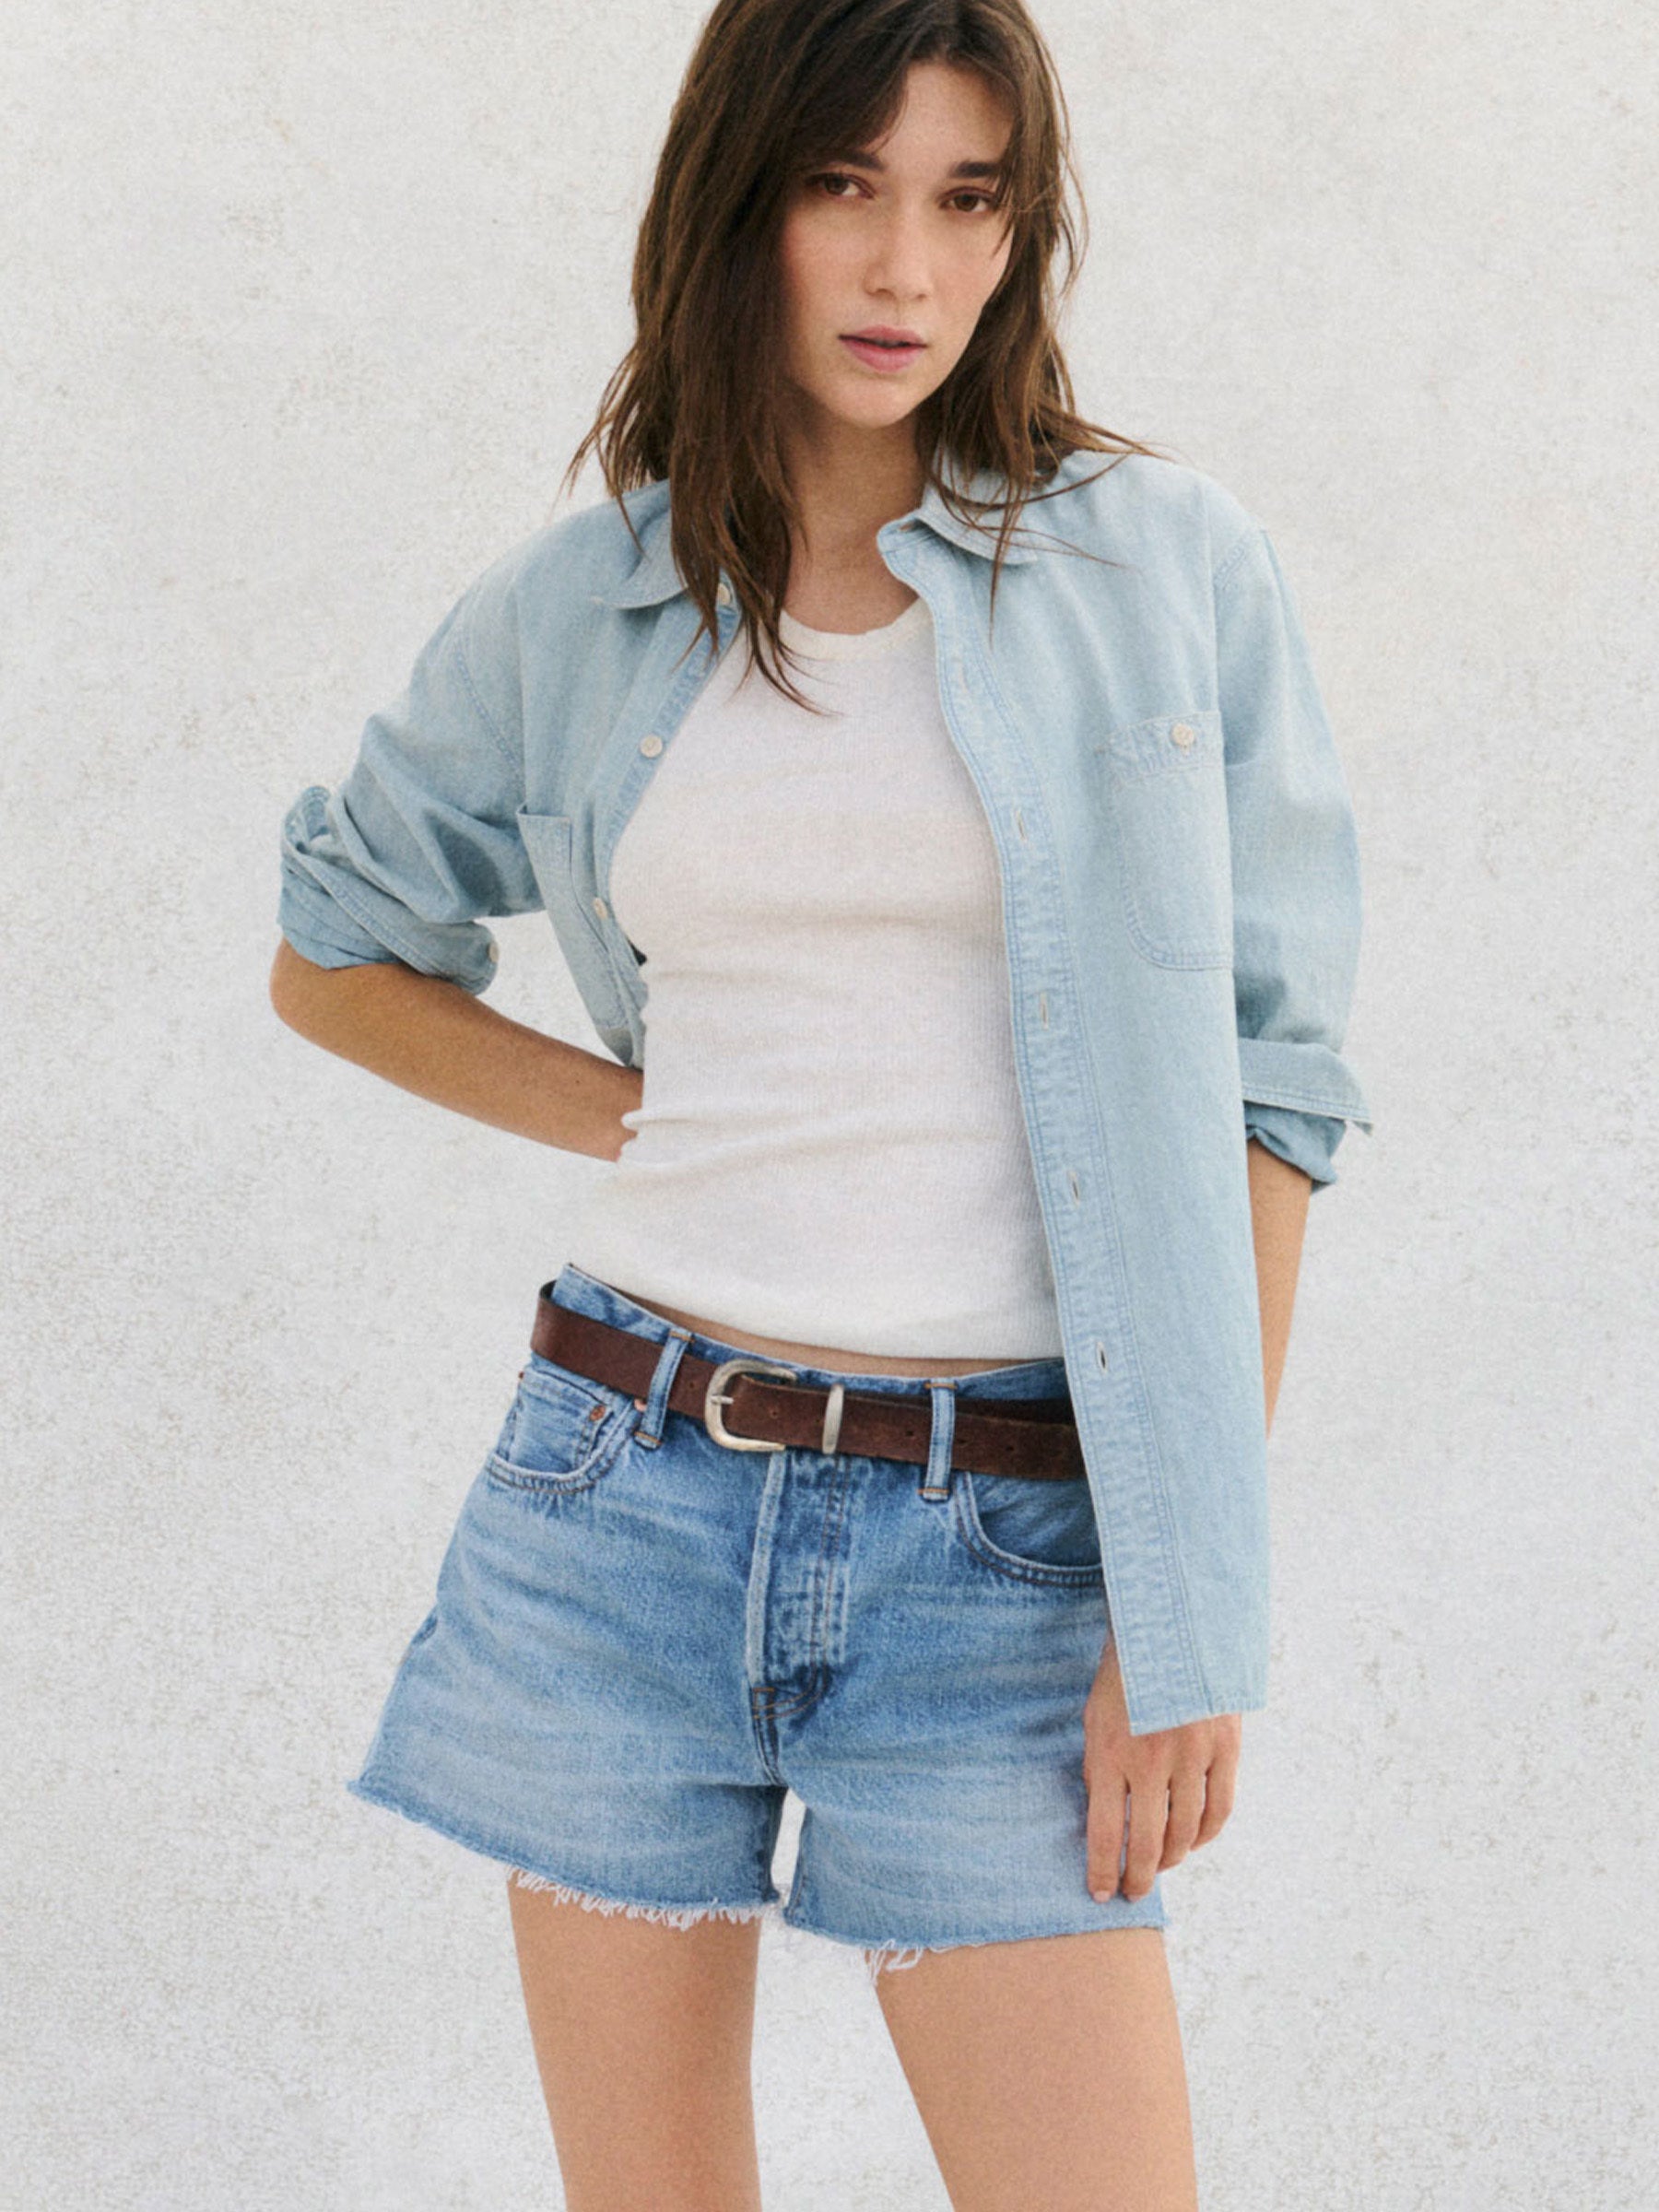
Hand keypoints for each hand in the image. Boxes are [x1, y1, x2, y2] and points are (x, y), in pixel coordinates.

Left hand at [1082, 1641, 1239, 1901]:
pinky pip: (1220, 1809)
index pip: (1105, 1834)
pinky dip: (1206, 1834)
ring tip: (1160, 1866)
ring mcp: (1193, 1756)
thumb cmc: (1124, 1675)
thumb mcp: (1095, 1718)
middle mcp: (1152, 1761)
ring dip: (1172, 1859)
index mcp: (1111, 1752)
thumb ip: (1100, 1769)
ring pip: (1186, 1832)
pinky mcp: (1226, 1748)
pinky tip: (1192, 1841)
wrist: (1172, 1625)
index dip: (1102, 1872)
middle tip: (1133, 1893)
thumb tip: (1106, 1821)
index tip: (1100, 1894)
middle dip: (1137, 1879)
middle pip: (1147, 1844)